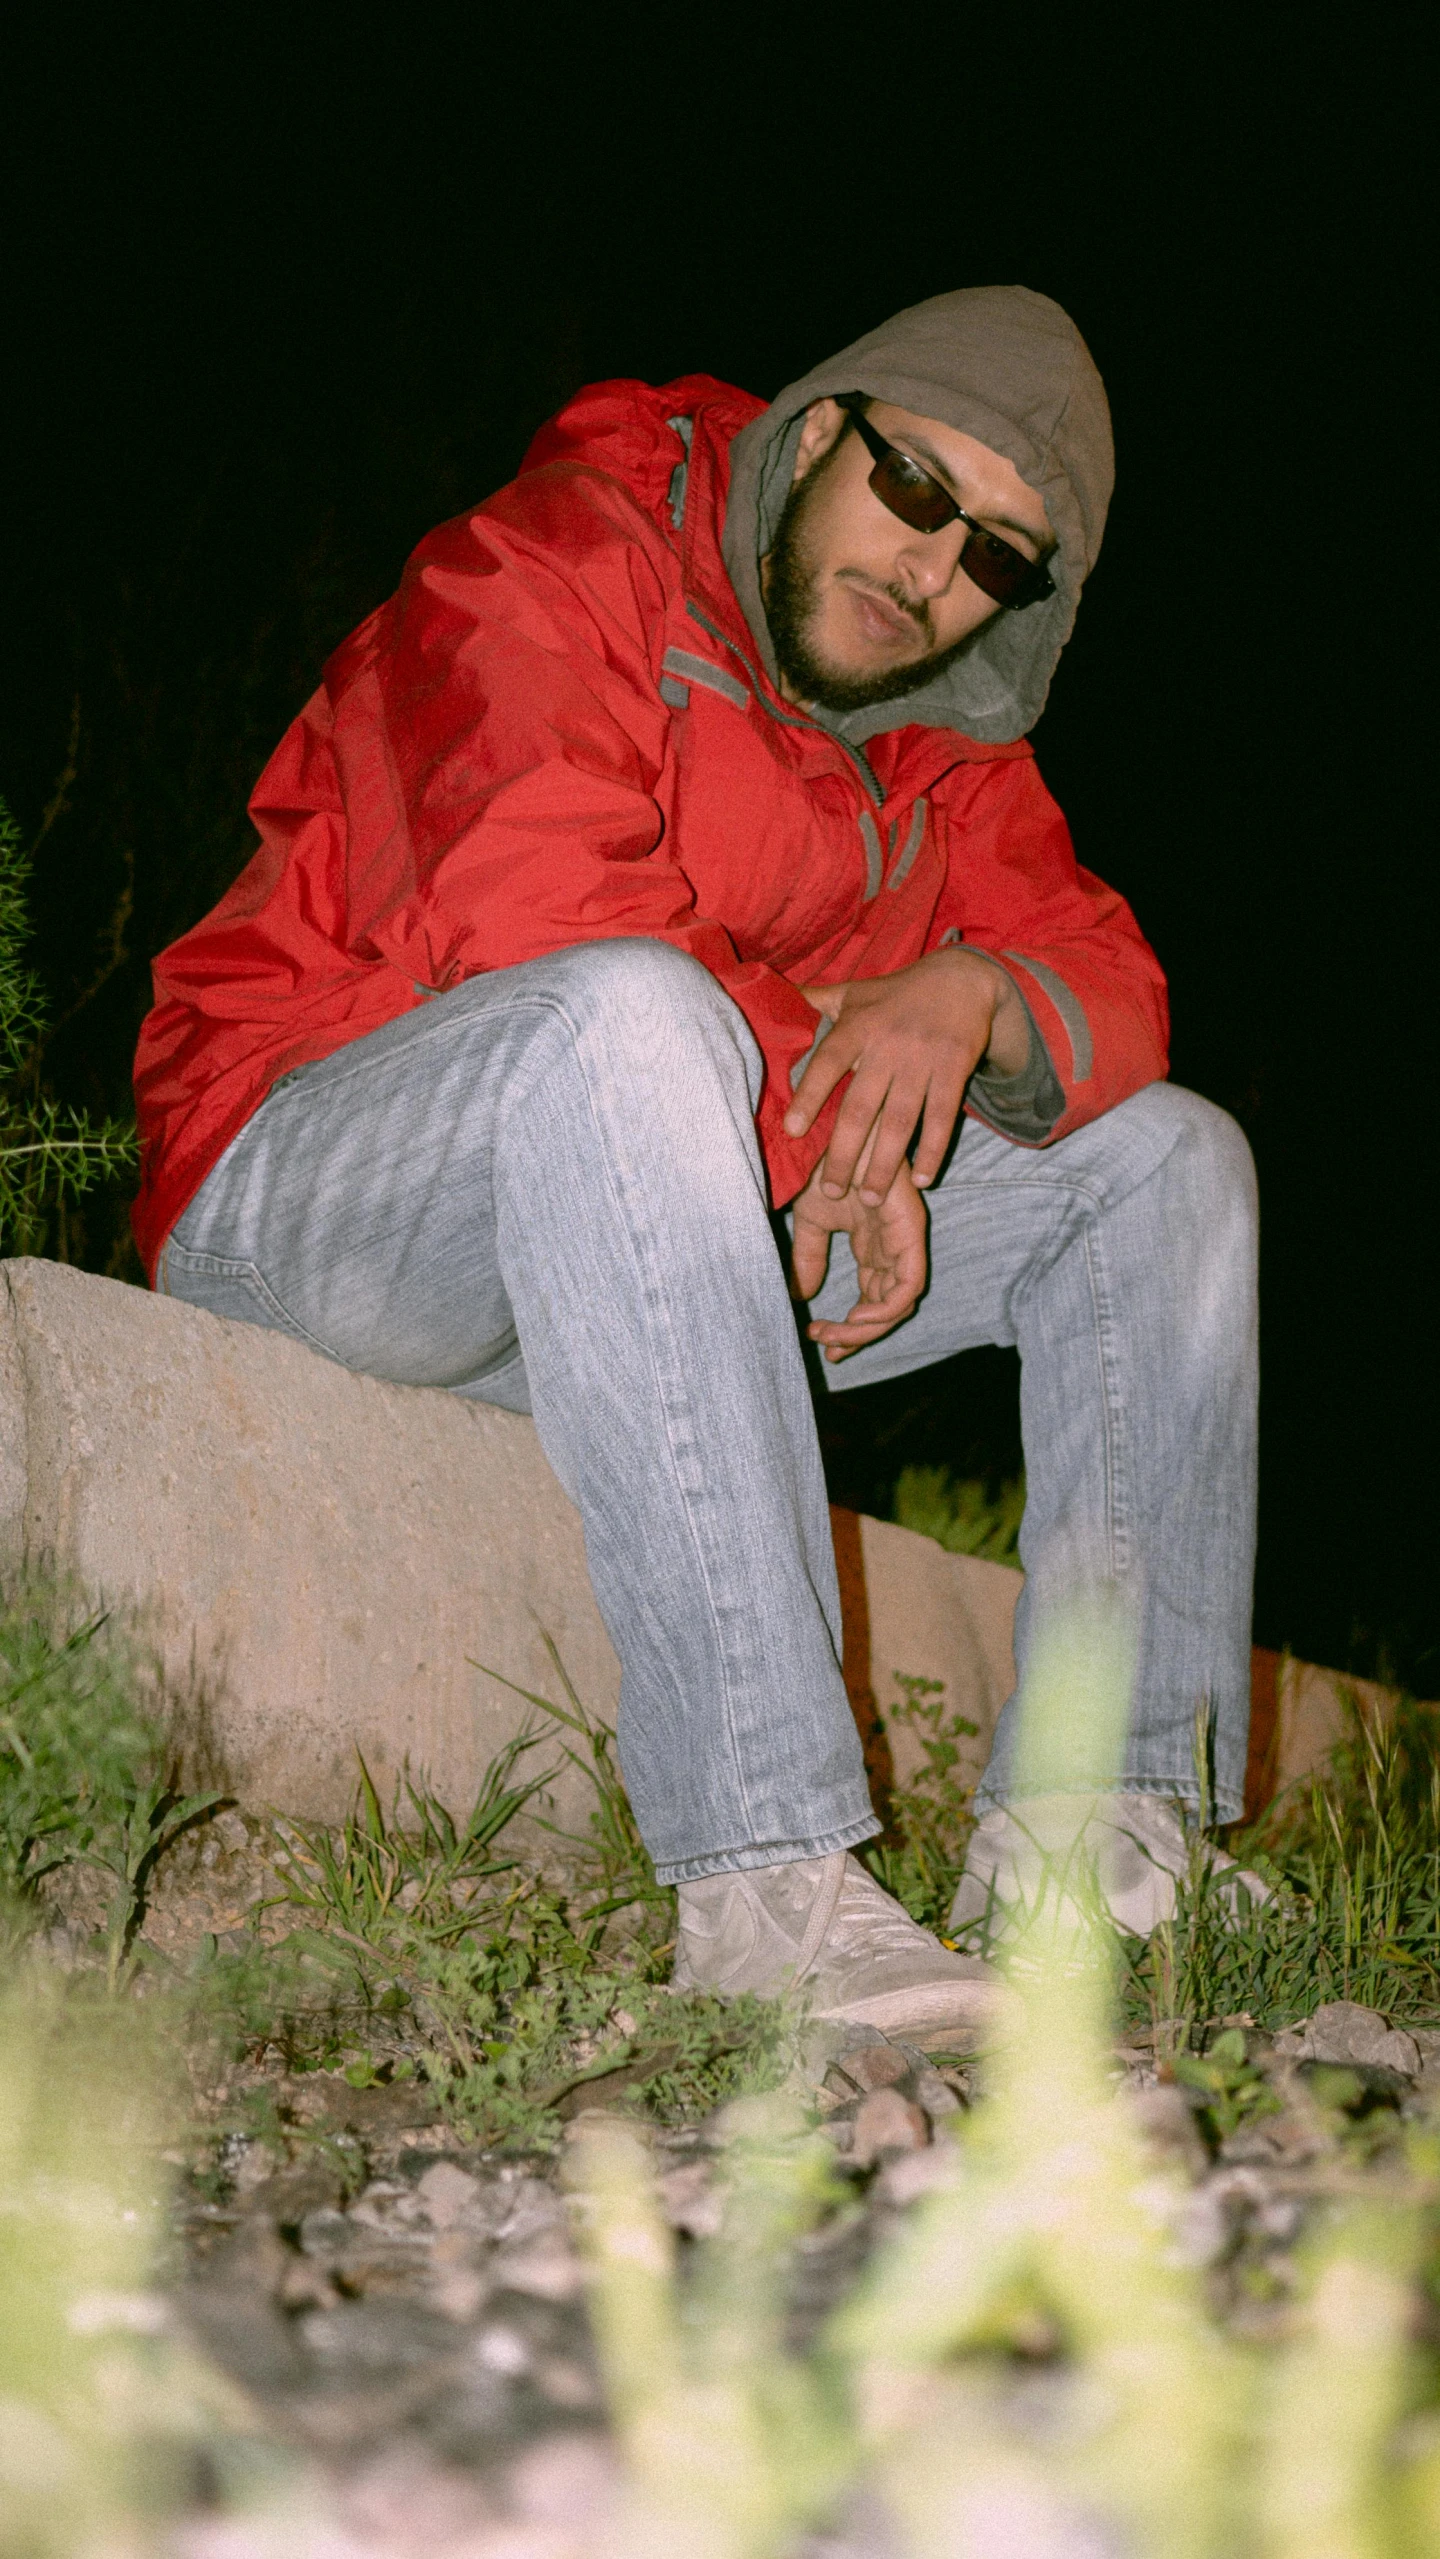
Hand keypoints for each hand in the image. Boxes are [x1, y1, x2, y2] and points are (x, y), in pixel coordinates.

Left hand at [783, 947, 1025, 1206]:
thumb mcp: (853, 993)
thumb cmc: (894, 994)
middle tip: (831, 1191)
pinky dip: (933, 1151)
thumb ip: (813, 1003)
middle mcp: (887, 1046)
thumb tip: (767, 997)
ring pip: (900, 1121)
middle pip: (862, 1108)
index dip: (809, 1097)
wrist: (961, 980)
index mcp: (857, 1027)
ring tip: (870, 1197)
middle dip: (845, 1153)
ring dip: (885, 1163)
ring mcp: (922, 1061)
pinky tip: (921, 1180)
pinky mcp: (954, 1070)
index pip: (826, 1064)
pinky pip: (943, 1118)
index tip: (792, 1132)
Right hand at [790, 1146, 927, 1362]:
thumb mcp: (811, 1220)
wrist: (832, 1128)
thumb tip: (800, 1296)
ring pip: (899, 1303)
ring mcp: (903, 1239)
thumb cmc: (825, 1162)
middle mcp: (891, 1246)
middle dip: (858, 1335)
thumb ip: (809, 1257)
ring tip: (834, 1333)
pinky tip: (855, 1314)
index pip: (871, 1299)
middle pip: (886, 1307)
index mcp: (872, 1245)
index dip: (850, 1327)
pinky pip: (908, 1283)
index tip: (821, 1340)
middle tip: (826, 1344)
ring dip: (868, 1327)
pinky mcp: (910, 1230)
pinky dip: (886, 1307)